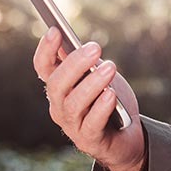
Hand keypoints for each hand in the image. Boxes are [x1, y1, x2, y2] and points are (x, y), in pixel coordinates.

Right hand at [33, 27, 145, 170]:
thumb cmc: (109, 100)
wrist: (127, 134)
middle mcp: (59, 107)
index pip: (43, 68)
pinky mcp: (89, 140)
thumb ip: (85, 63)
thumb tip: (74, 43)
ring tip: (110, 67)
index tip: (55, 30)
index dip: (46, 50)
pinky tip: (111, 94)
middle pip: (57, 84)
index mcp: (59, 88)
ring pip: (74, 104)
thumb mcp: (98, 76)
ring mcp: (72, 125)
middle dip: (75, 64)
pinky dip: (101, 108)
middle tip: (95, 47)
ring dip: (92, 84)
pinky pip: (92, 124)